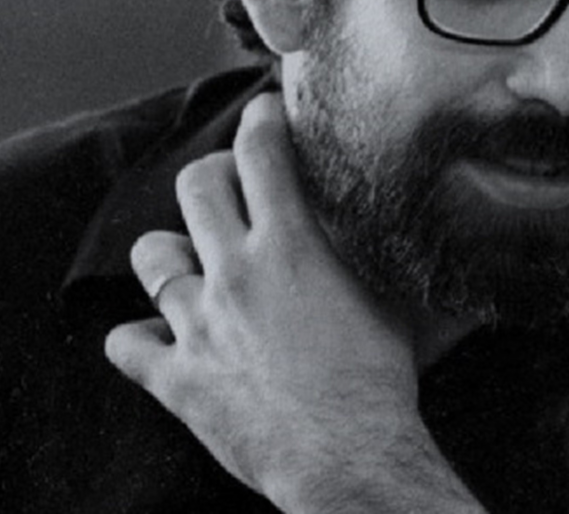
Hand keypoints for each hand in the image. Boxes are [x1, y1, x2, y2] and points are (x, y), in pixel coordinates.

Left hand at [104, 93, 482, 512]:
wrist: (346, 457)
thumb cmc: (379, 377)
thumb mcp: (391, 298)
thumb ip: (382, 251)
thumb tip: (439, 224)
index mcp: (290, 245)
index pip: (261, 153)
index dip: (260, 120)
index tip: (264, 113)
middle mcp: (236, 272)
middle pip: (197, 186)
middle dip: (213, 172)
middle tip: (233, 183)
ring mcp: (199, 323)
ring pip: (152, 257)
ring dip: (170, 252)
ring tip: (194, 260)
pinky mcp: (178, 377)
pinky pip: (129, 344)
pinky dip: (140, 338)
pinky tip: (160, 335)